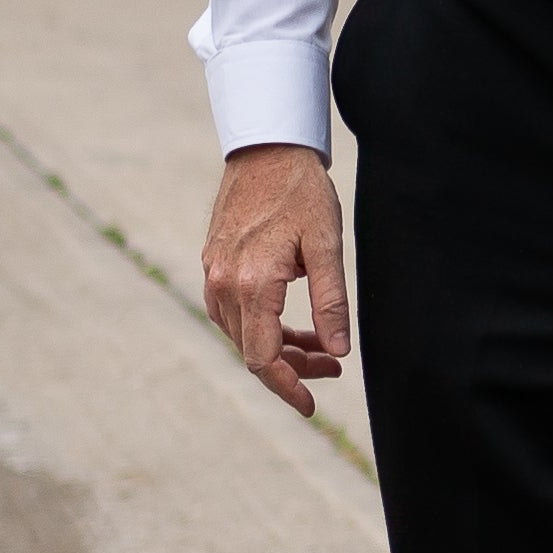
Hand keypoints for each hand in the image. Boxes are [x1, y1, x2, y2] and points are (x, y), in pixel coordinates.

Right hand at [201, 142, 350, 416]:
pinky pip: (233, 313)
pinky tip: (290, 322)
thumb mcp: (327, 244)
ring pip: (242, 334)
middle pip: (253, 351)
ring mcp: (214, 274)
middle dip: (292, 369)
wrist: (267, 148)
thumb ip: (331, 301)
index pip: (265, 358)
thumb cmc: (302, 191)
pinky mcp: (213, 263)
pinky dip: (261, 326)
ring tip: (319, 344)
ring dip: (278, 348)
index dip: (289, 387)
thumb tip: (339, 351)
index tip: (312, 405)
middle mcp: (224, 285)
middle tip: (332, 367)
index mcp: (253, 284)